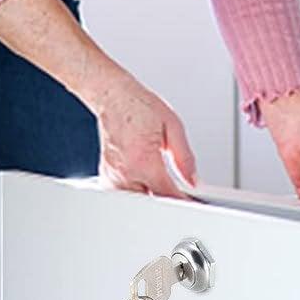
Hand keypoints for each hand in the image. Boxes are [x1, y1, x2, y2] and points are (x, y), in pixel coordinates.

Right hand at [90, 72, 197, 198]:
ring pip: (137, 201)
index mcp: (143, 160)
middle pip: (151, 202)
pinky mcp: (106, 176)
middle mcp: (125, 171)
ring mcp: (113, 176)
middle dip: (166, 199)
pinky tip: (144, 180)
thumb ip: (185, 157)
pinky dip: (136, 191)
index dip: (182, 200)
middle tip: (178, 190)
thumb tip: (192, 178)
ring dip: (150, 196)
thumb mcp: (172, 126)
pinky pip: (124, 194)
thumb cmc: (138, 106)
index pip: (167, 194)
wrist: (114, 97)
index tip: (190, 201)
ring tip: (159, 180)